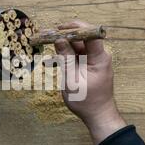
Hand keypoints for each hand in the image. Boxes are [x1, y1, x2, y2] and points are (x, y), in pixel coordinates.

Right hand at [54, 20, 125, 144]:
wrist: (97, 116)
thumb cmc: (86, 101)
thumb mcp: (72, 79)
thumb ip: (66, 58)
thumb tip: (58, 39)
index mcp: (99, 57)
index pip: (90, 33)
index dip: (74, 27)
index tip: (58, 28)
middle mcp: (98, 55)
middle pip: (81, 38)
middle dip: (64, 35)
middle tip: (45, 35)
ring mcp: (94, 61)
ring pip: (77, 46)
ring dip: (62, 45)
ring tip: (45, 43)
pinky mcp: (88, 66)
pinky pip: (77, 55)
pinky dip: (65, 54)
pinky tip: (52, 56)